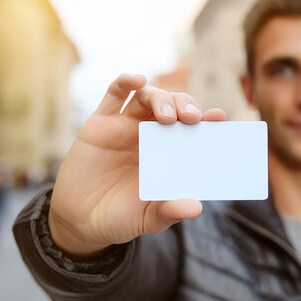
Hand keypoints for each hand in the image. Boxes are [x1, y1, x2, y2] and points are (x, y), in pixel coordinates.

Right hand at [48, 74, 225, 256]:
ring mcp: (125, 126)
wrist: (81, 222)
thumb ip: (170, 211)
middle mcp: (150, 135)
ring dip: (162, 99)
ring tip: (168, 116)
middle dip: (186, 106)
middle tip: (192, 118)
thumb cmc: (121, 217)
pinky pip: (114, 94)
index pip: (193, 130)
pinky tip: (137, 79)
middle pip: (174, 106)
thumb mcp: (148, 219)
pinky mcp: (100, 123)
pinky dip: (125, 82)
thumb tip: (196, 207)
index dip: (207, 120)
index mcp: (169, 153)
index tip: (220, 118)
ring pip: (148, 97)